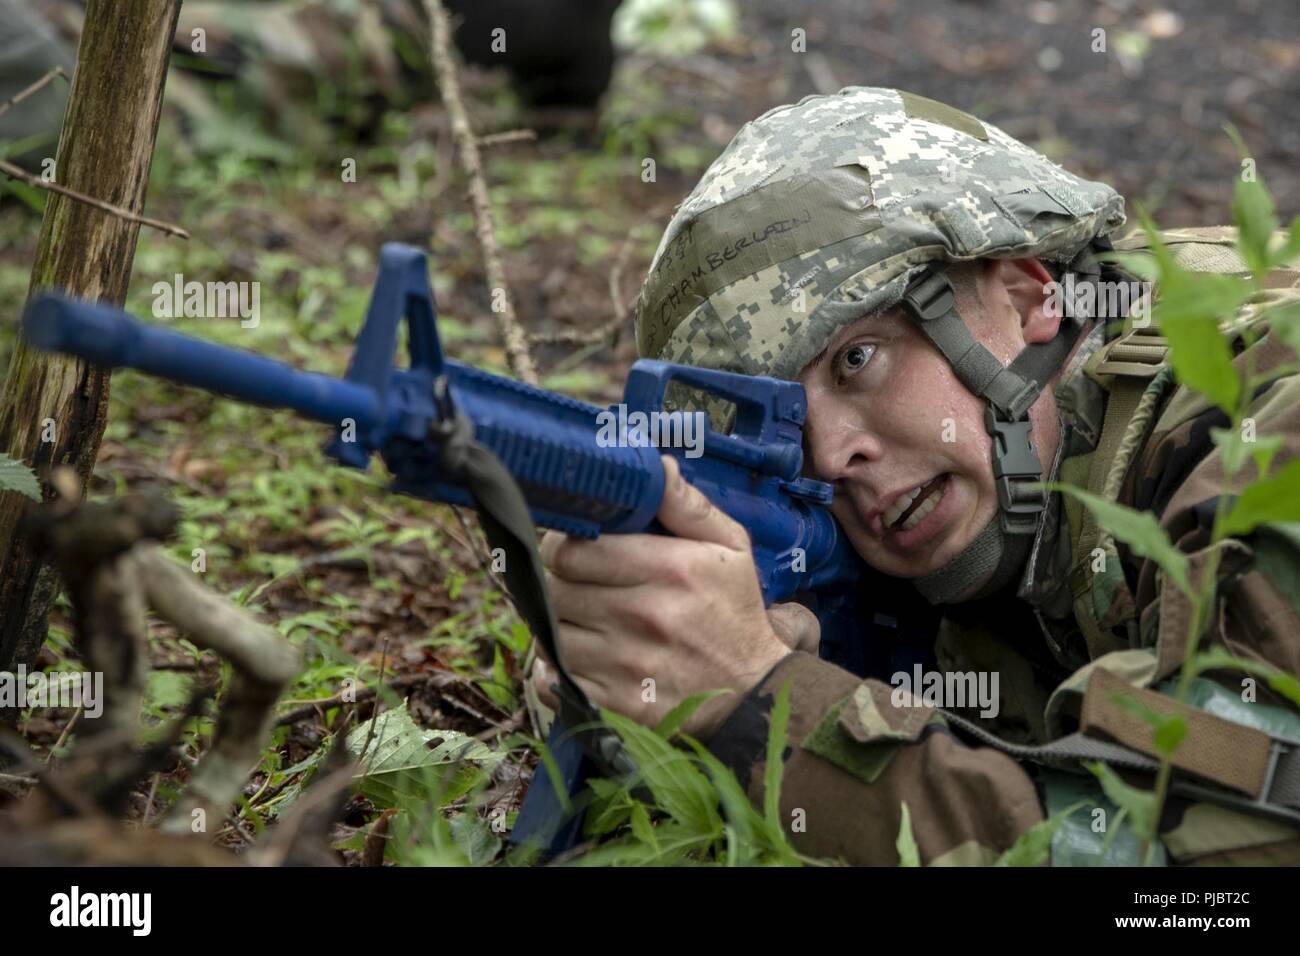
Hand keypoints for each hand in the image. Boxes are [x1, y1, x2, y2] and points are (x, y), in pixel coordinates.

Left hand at [529, 455, 795, 738]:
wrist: (754, 694)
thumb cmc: (734, 612)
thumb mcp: (731, 548)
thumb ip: (687, 506)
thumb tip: (656, 465)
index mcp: (669, 569)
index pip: (572, 551)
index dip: (563, 546)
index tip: (575, 550)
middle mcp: (643, 616)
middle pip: (555, 590)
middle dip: (560, 584)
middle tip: (577, 585)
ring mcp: (626, 664)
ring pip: (551, 634)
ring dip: (558, 625)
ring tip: (581, 620)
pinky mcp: (615, 704)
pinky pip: (554, 680)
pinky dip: (556, 669)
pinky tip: (582, 658)